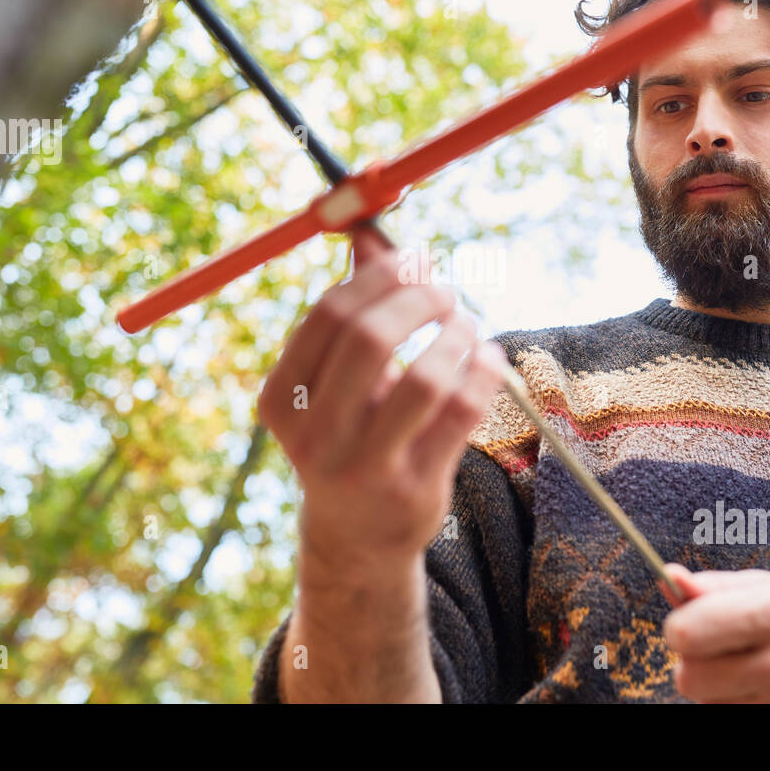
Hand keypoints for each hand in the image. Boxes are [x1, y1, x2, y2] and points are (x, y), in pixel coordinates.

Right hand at [257, 224, 509, 578]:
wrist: (356, 539)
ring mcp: (364, 466)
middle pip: (370, 338)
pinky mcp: (414, 488)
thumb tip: (368, 232)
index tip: (414, 259)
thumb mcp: (335, 381)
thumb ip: (351, 311)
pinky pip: (461, 413)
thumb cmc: (349, 436)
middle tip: (445, 290)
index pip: (330, 314)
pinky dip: (483, 372)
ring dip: (456, 335)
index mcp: (281, 399)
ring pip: (425, 378)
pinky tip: (488, 357)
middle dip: (418, 298)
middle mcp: (314, 435)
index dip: (380, 275)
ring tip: (467, 325)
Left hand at [661, 567, 769, 702]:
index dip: (680, 631)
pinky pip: (738, 722)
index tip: (693, 629)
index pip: (686, 633)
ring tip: (759, 676)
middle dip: (697, 667)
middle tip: (727, 656)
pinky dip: (745, 710)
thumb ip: (716, 586)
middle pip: (690, 679)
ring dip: (723, 693)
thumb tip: (668, 578)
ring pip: (712, 707)